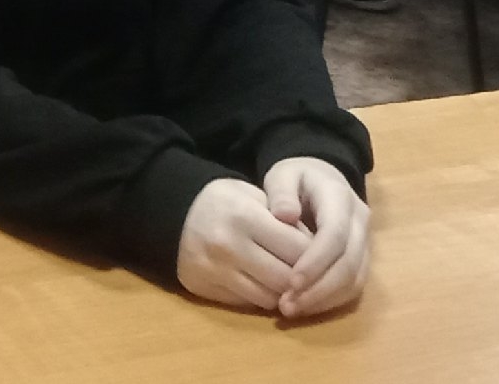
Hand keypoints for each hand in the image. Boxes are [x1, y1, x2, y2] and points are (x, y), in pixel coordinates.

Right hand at [176, 177, 305, 311]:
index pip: (296, 247)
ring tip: (290, 281)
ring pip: (269, 297)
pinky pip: (248, 303)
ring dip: (284, 293)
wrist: (173, 214)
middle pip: (285, 278)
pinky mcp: (207, 290)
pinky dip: (263, 297)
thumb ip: (284, 219)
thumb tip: (316, 249)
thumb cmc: (222, 200)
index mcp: (245, 216)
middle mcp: (230, 246)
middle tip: (311, 274)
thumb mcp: (253, 195)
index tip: (324, 254)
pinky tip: (266, 285)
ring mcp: (216, 272)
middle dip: (303, 279)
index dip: (316, 254)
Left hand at [260, 158, 371, 318]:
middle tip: (287, 304)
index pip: (335, 233)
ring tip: (292, 309)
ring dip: (325, 299)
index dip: (316, 261)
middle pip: (349, 262)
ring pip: (355, 279)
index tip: (291, 282)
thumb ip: (281, 192)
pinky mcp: (362, 259)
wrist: (321, 178)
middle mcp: (359, 220)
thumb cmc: (297, 178)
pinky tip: (306, 306)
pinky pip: (354, 285)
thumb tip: (285, 216)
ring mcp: (365, 241)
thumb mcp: (283, 175)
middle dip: (319, 288)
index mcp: (339, 196)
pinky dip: (331, 300)